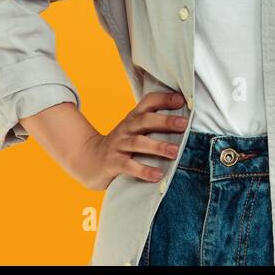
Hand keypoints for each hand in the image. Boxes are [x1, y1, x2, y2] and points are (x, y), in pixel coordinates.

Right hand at [73, 91, 188, 190]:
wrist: (89, 160)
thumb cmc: (121, 144)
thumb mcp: (134, 129)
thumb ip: (153, 123)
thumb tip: (185, 120)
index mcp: (133, 118)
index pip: (148, 102)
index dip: (163, 99)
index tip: (181, 100)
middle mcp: (126, 129)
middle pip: (145, 121)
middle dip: (164, 121)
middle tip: (183, 124)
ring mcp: (119, 146)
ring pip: (138, 143)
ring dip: (158, 146)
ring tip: (175, 151)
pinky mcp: (113, 163)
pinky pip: (129, 166)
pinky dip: (144, 170)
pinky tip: (158, 175)